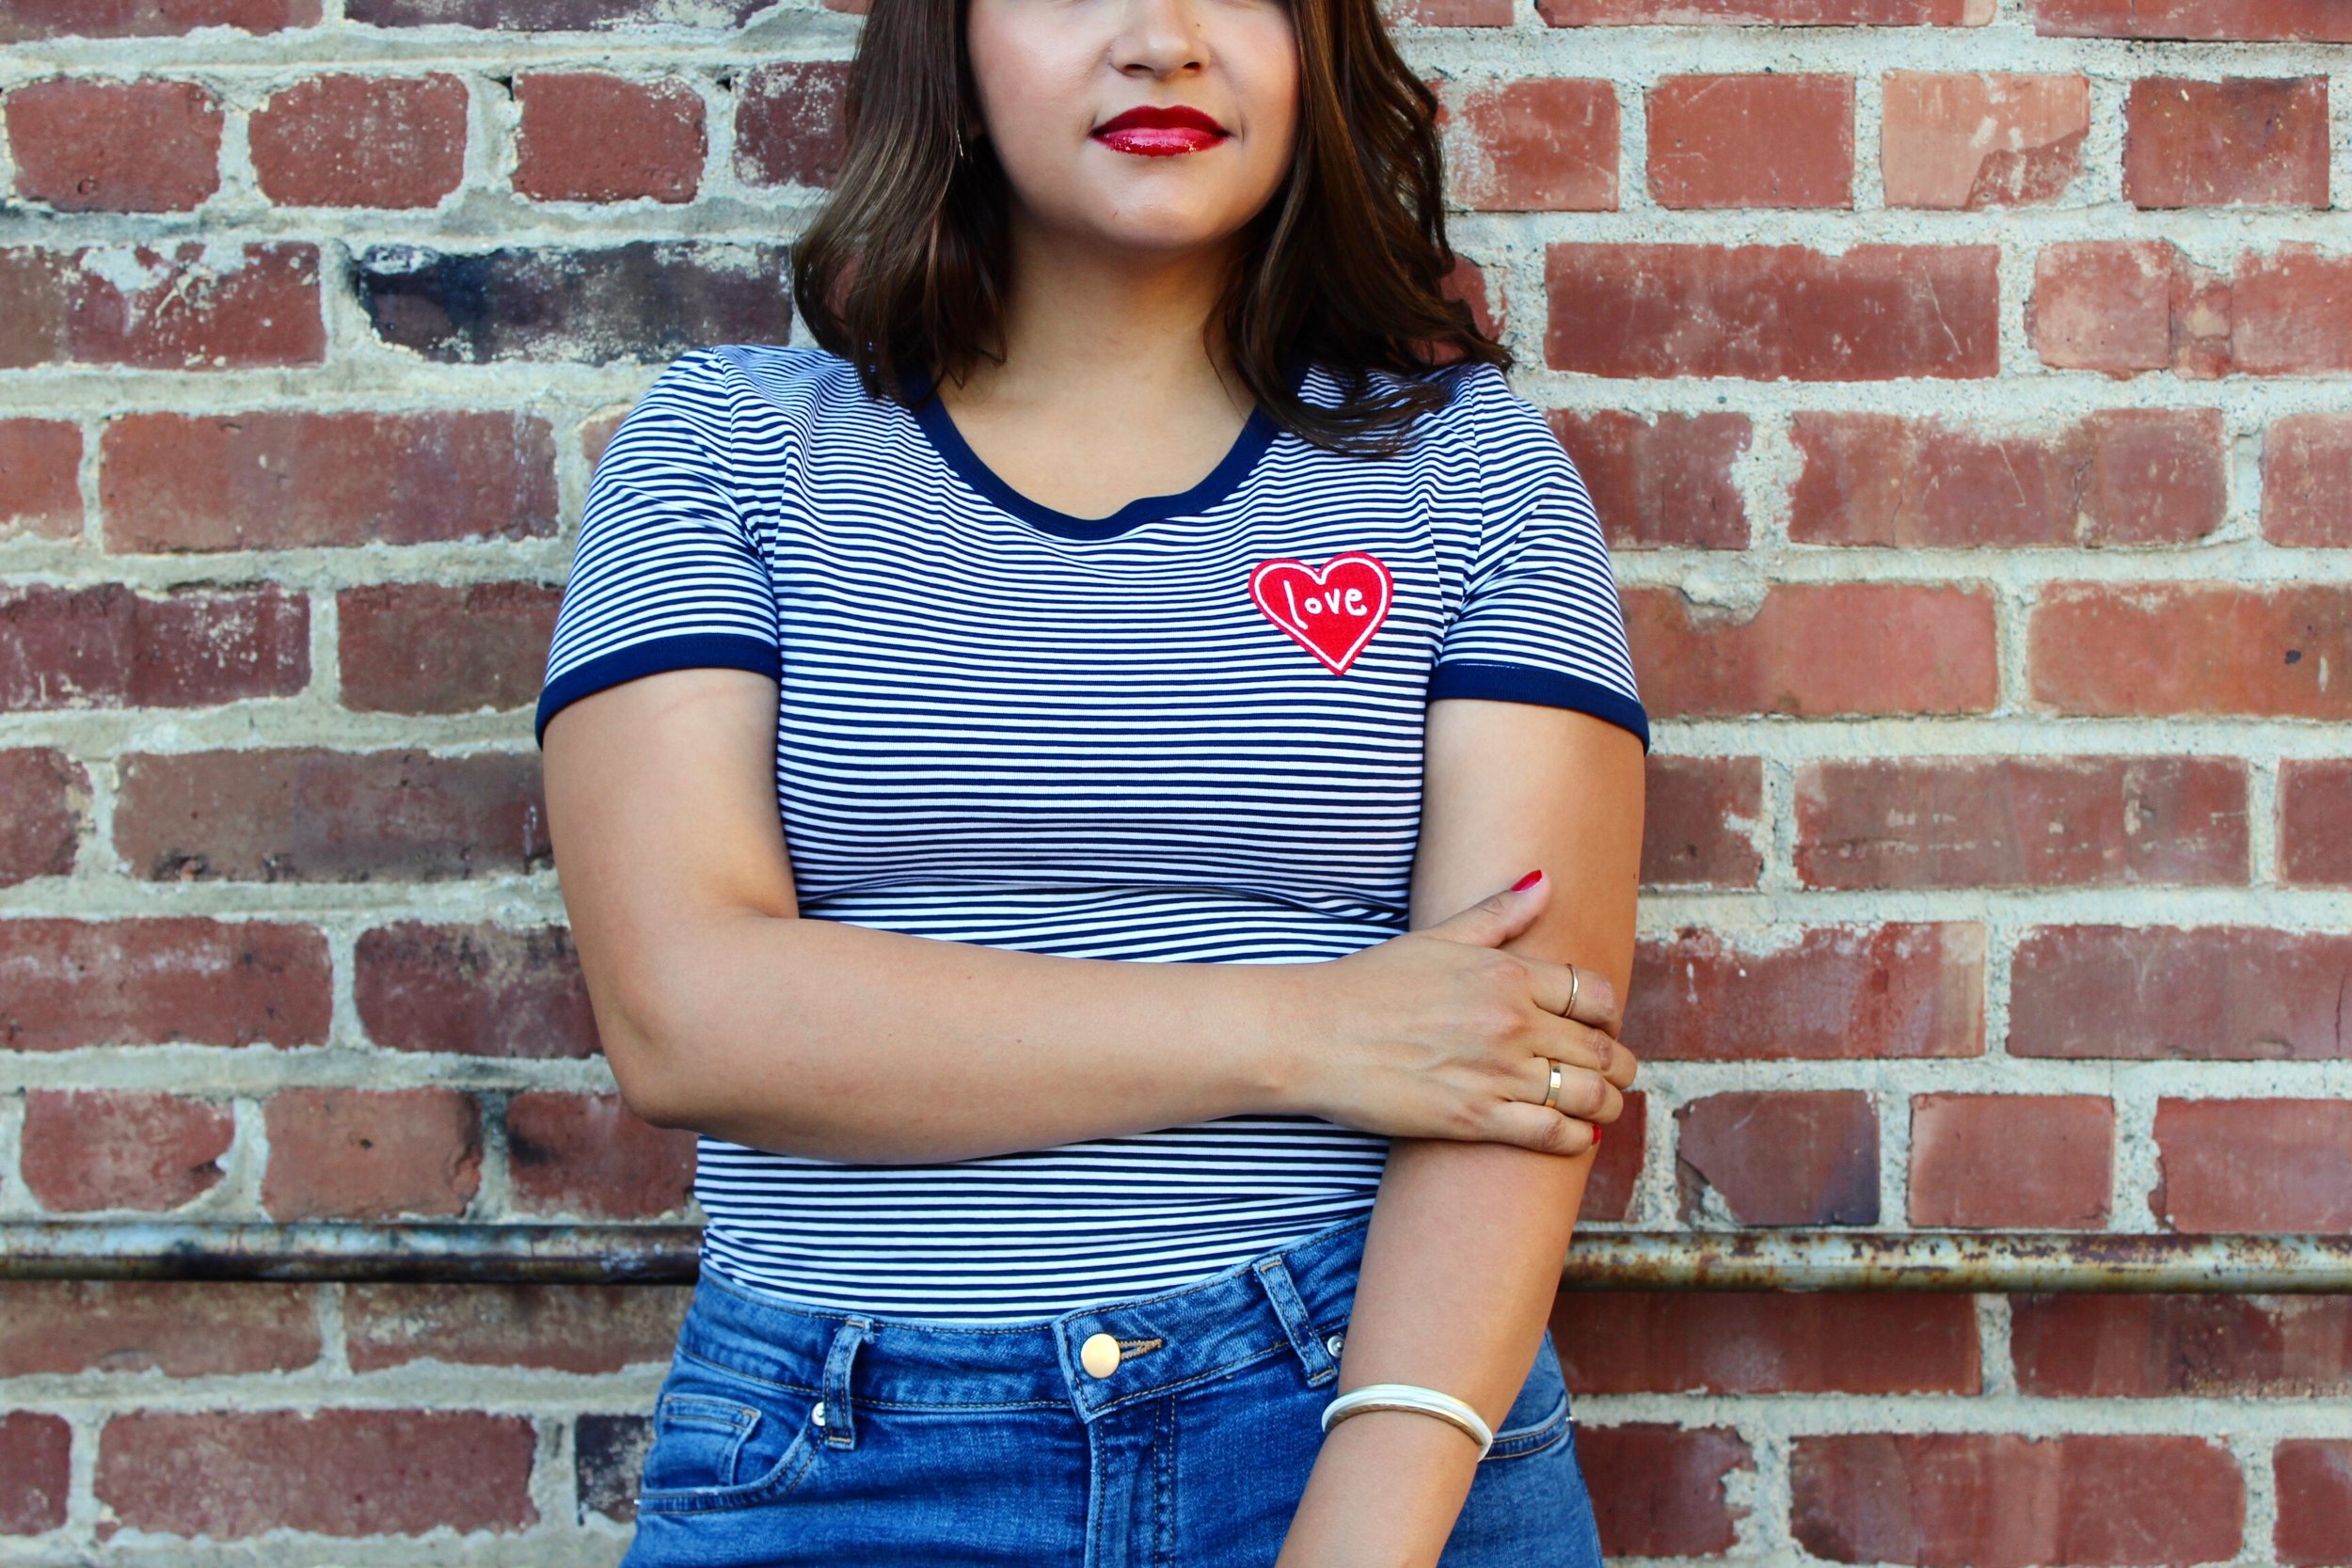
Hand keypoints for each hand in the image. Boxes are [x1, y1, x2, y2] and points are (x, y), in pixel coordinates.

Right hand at [1276, 872, 1636, 1153]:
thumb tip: (1545, 880)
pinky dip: (1576, 1139)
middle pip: (1600, 1048)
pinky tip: (1575, 1136)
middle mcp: (1511, 1022)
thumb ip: (1498, 914)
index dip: (1609, 1014)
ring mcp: (1496, 1073)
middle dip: (1619, 1064)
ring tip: (1605, 1108)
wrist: (1312, 1035)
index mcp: (1507, 974)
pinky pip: (1552, 1135)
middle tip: (1618, 1073)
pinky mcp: (1475, 1119)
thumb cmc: (1369, 984)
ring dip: (1608, 1105)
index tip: (1602, 1025)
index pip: (1594, 993)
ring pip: (1587, 1095)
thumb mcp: (1437, 937)